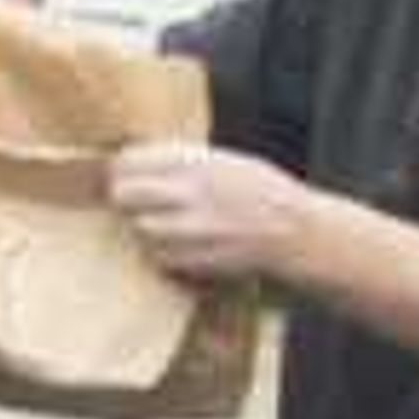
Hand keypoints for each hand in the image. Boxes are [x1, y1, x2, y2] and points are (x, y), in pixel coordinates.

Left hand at [109, 142, 306, 288]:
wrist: (296, 231)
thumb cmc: (261, 192)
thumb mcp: (224, 161)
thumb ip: (182, 162)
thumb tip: (135, 163)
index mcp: (196, 161)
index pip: (129, 160)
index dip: (122, 169)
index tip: (124, 174)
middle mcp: (190, 191)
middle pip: (124, 194)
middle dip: (125, 198)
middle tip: (134, 203)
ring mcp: (191, 228)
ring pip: (140, 227)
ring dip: (146, 228)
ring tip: (168, 225)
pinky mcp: (196, 258)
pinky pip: (160, 256)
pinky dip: (165, 253)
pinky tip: (185, 245)